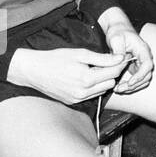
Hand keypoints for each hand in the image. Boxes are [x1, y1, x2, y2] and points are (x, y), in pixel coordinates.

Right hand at [6, 47, 127, 104]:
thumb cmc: (56, 58)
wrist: (34, 71)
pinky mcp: (72, 102)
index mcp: (87, 79)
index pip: (114, 73)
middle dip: (111, 73)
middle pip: (110, 83)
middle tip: (106, 62)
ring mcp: (77, 99)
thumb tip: (120, 58)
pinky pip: (91, 96)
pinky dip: (93, 88)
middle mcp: (83, 92)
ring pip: (102, 91)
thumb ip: (102, 58)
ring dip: (103, 81)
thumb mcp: (81, 54)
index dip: (120, 64)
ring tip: (94, 69)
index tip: (121, 57)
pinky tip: (86, 78)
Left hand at [103, 20, 153, 94]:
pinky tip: (119, 86)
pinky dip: (130, 86)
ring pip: (143, 80)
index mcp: (143, 49)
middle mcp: (145, 57)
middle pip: (147, 75)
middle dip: (135, 84)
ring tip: (118, 89)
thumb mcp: (116, 38)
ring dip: (133, 87)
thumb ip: (118, 49)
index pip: (147, 65)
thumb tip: (121, 60)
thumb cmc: (118, 32)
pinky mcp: (136, 67)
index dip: (140, 75)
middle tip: (120, 88)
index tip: (130, 82)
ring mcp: (141, 63)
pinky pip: (137, 80)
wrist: (118, 30)